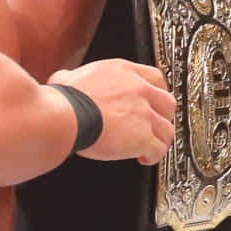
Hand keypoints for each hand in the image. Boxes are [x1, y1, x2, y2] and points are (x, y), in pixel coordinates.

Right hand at [50, 57, 175, 164]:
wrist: (64, 117)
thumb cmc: (63, 101)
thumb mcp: (68, 78)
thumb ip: (74, 77)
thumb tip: (64, 79)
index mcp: (123, 72)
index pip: (155, 78)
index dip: (156, 93)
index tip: (152, 102)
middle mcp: (139, 90)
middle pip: (168, 103)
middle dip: (163, 117)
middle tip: (153, 126)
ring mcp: (144, 113)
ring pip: (168, 129)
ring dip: (161, 139)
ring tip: (151, 147)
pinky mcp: (143, 137)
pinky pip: (159, 149)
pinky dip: (154, 156)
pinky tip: (144, 158)